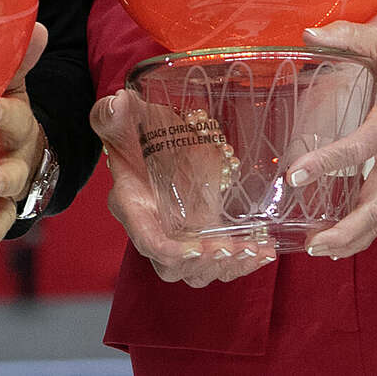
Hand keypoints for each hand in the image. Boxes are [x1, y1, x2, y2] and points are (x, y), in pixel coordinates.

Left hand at [0, 22, 49, 262]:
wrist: (16, 144)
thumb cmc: (1, 109)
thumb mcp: (5, 84)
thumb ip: (15, 60)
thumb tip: (38, 26)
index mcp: (15, 120)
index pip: (14, 114)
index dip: (3, 113)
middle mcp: (16, 156)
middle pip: (16, 168)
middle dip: (4, 177)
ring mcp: (7, 188)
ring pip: (6, 208)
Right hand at [91, 90, 276, 287]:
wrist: (153, 130)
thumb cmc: (134, 124)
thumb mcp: (122, 115)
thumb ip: (112, 113)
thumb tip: (116, 105)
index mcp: (132, 204)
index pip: (147, 240)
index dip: (170, 252)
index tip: (198, 247)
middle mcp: (153, 227)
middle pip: (172, 269)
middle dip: (203, 265)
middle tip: (232, 248)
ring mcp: (179, 232)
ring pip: (198, 271)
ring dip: (228, 268)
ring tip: (255, 250)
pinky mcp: (202, 228)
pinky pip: (219, 260)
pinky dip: (243, 262)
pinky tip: (265, 250)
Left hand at [287, 21, 376, 258]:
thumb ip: (345, 35)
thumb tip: (306, 34)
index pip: (359, 149)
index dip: (327, 164)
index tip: (295, 176)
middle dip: (345, 230)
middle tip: (311, 243)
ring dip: (355, 237)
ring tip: (320, 248)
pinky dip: (368, 228)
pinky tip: (343, 234)